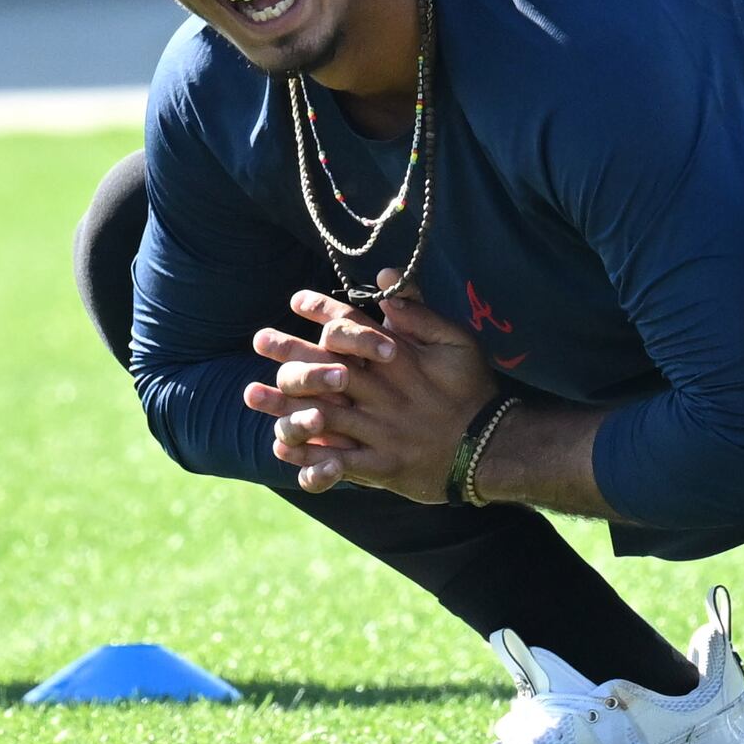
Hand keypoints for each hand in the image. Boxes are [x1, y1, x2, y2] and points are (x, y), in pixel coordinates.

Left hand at [241, 276, 495, 501]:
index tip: (295, 301)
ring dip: (284, 405)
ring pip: (323, 415)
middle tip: (259, 339)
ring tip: (251, 395)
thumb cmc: (474, 389)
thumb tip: (386, 278)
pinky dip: (309, 457)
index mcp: (399, 359)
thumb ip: (420, 311)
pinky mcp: (381, 464)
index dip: (322, 311)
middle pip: (326, 368)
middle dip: (289, 353)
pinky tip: (281, 448)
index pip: (353, 327)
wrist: (493, 448)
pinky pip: (338, 462)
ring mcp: (380, 430)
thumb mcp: (458, 341)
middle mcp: (383, 392)